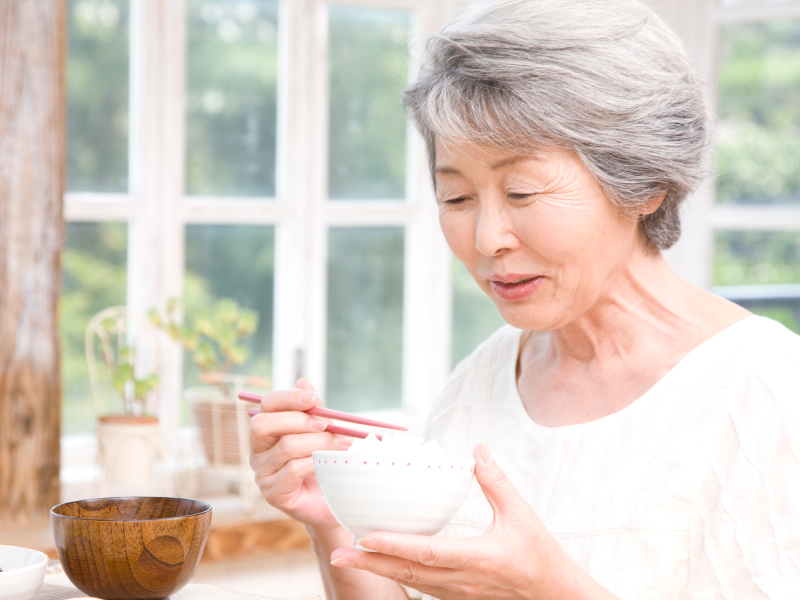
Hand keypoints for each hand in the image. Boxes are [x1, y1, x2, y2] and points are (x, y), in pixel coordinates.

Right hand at [249, 378, 352, 531]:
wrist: (333, 502)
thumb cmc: (324, 463)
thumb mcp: (320, 431)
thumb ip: (312, 410)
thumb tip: (304, 382)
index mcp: (267, 431)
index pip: (267, 405)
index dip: (288, 398)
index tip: (313, 399)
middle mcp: (258, 451)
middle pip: (263, 424)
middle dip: (298, 420)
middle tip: (326, 424)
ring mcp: (262, 473)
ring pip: (286, 447)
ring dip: (318, 442)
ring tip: (341, 443)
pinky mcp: (273, 493)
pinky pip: (294, 469)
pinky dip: (317, 462)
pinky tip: (332, 462)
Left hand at [328, 443, 617, 599]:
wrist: (557, 597)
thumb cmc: (541, 556)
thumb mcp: (521, 514)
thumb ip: (497, 481)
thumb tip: (478, 448)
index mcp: (478, 558)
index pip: (429, 552)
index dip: (396, 544)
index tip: (366, 535)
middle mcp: (463, 581)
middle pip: (409, 573)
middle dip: (370, 564)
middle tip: (337, 554)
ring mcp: (459, 593)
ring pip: (411, 582)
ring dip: (379, 570)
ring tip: (349, 557)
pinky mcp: (459, 597)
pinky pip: (422, 586)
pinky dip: (399, 574)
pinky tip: (384, 564)